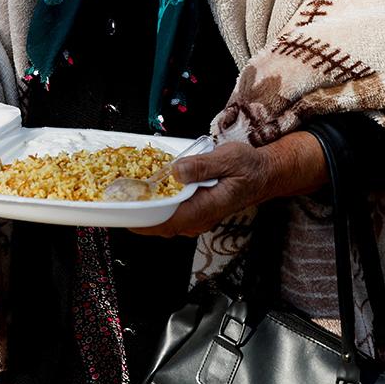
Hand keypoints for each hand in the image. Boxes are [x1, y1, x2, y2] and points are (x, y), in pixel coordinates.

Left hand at [131, 132, 326, 237]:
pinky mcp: (196, 211)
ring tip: (130, 194)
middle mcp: (200, 218)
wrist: (265, 174)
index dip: (144, 220)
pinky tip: (151, 190)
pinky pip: (173, 213)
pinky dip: (159, 205)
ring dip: (148, 210)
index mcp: (207, 207)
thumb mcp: (229, 158)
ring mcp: (198, 217)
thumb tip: (177, 171)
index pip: (169, 222)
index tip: (125, 213)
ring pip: (166, 221)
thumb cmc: (250, 168)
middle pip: (162, 225)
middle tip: (119, 198)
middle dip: (139, 214)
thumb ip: (202, 165)